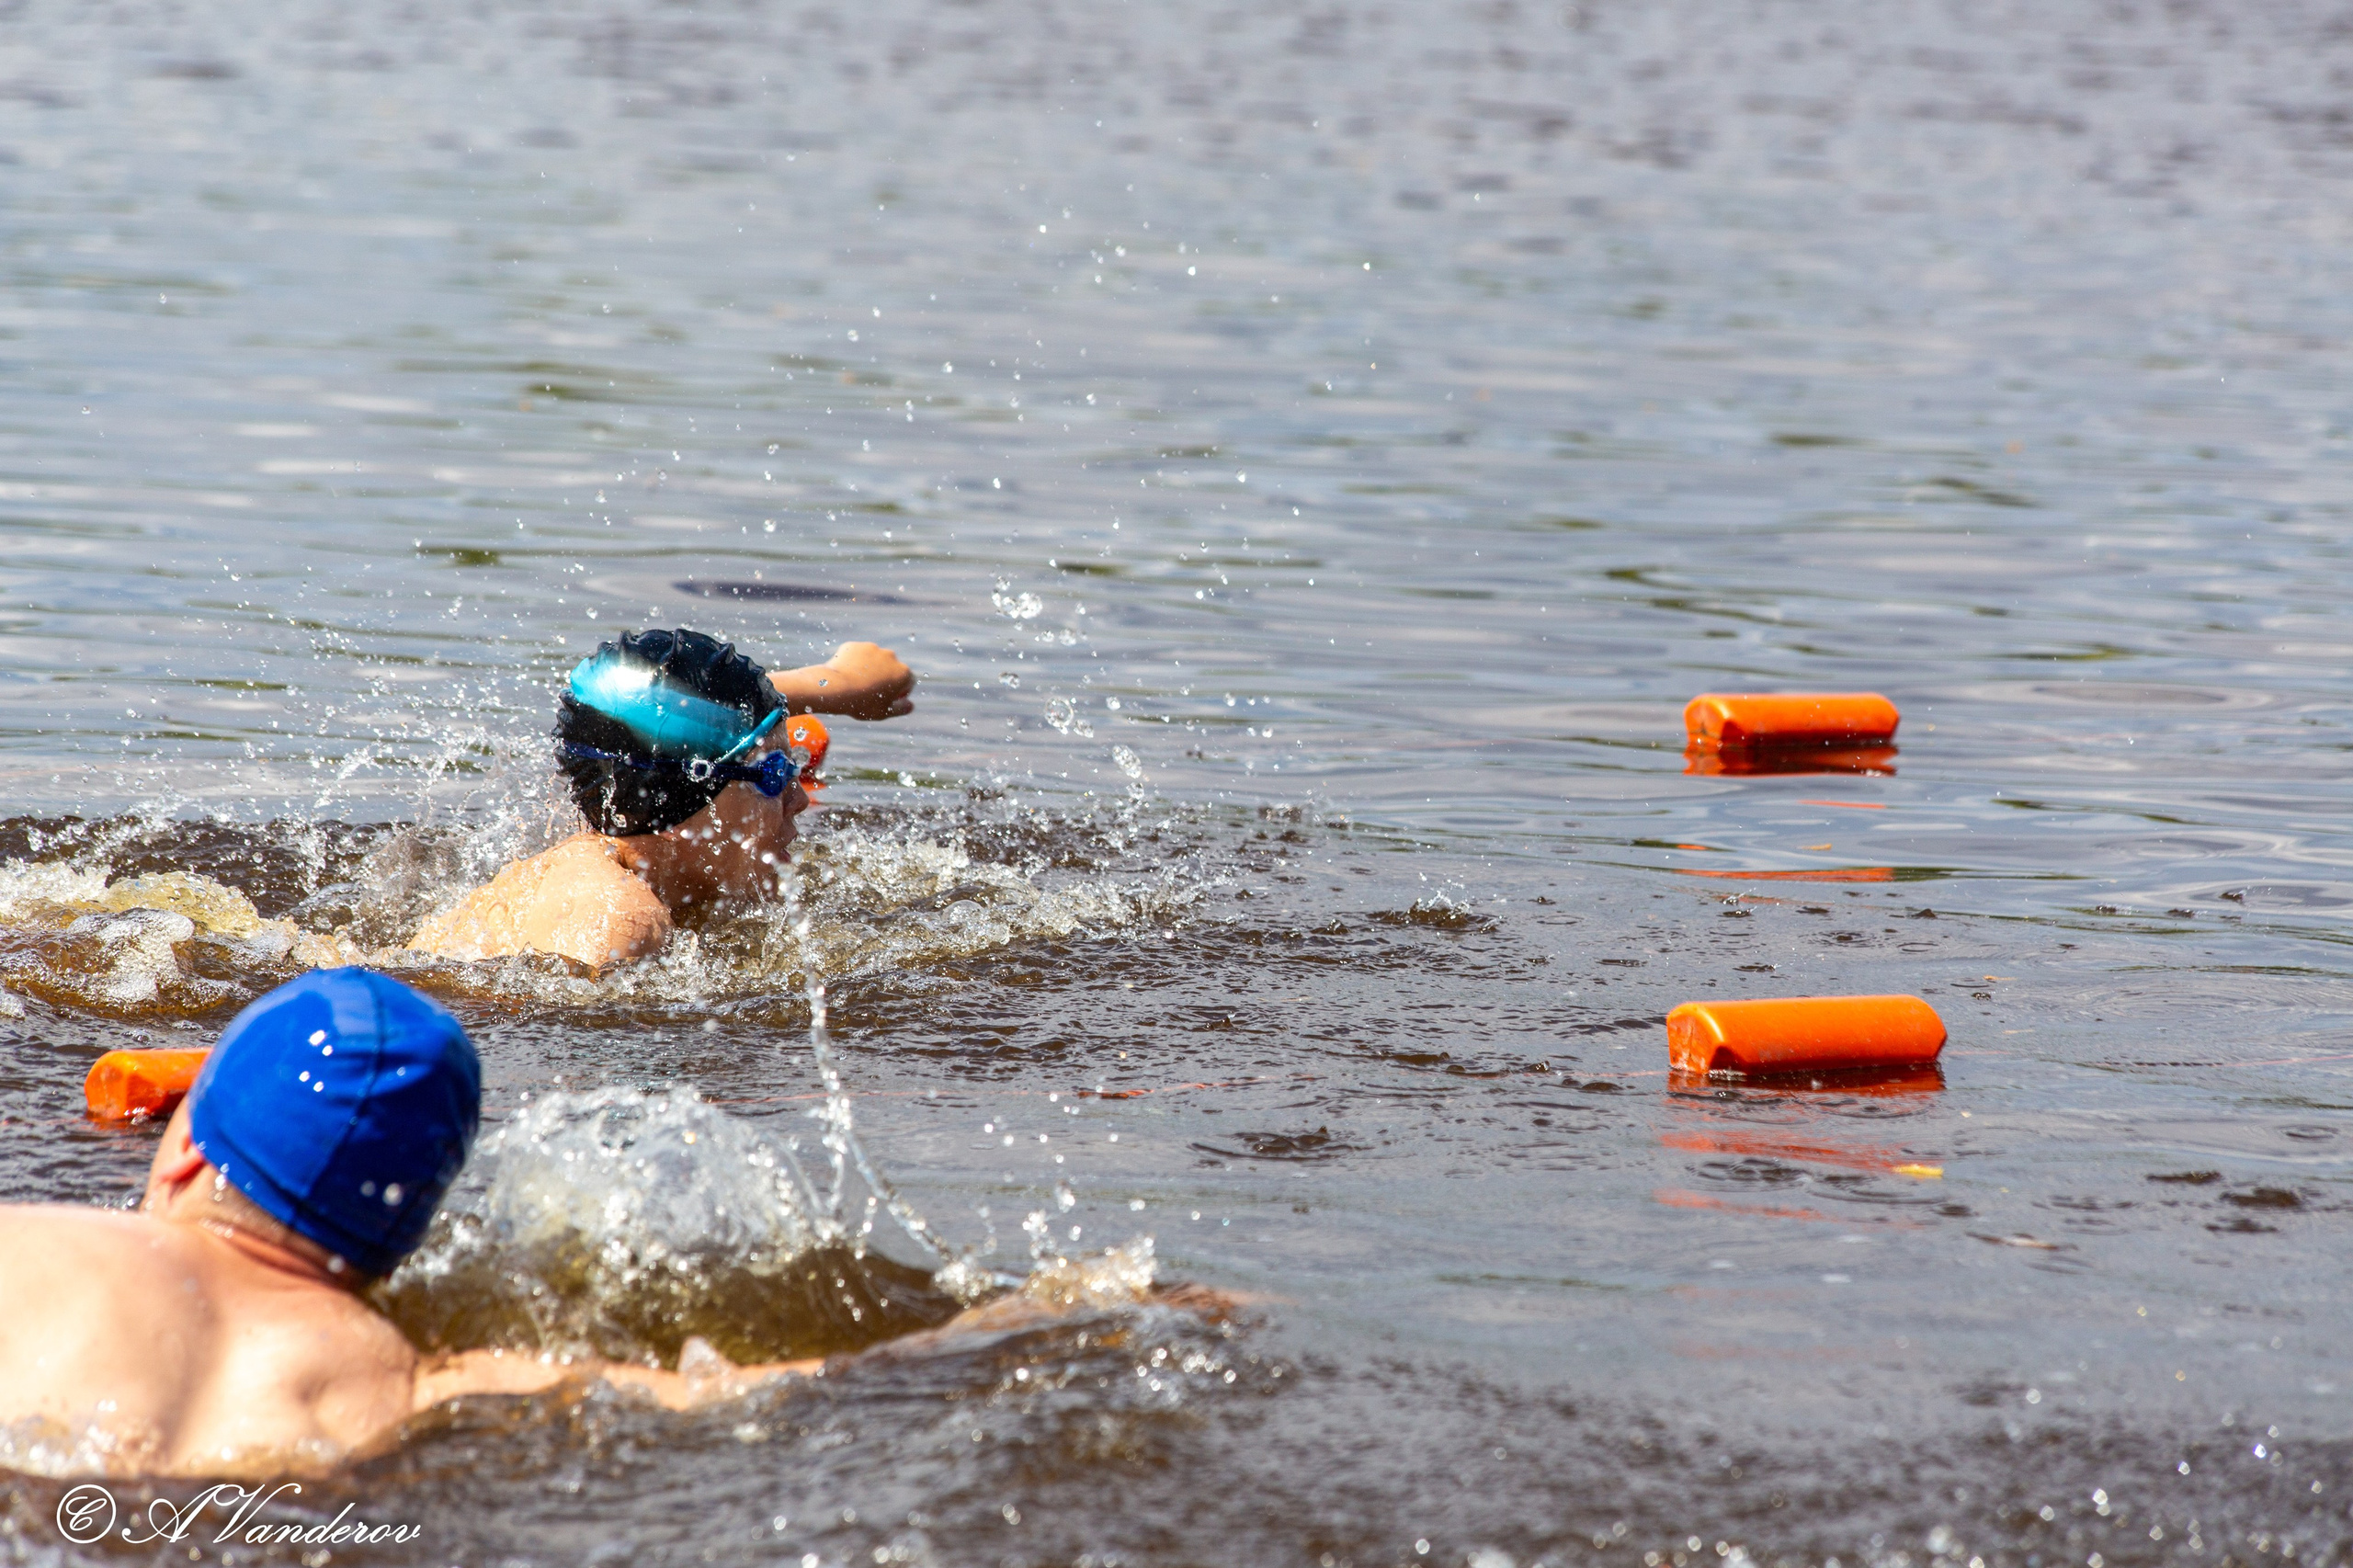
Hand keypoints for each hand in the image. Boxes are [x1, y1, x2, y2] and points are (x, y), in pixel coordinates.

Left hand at [772, 641, 915, 719]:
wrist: (835, 688)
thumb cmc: (862, 703)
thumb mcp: (885, 712)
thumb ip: (902, 708)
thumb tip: (910, 705)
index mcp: (903, 673)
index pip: (907, 682)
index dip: (897, 693)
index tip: (885, 700)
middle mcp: (891, 656)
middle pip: (890, 668)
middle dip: (884, 677)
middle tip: (869, 692)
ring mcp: (872, 648)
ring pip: (873, 660)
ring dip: (869, 669)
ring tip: (856, 684)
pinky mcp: (855, 646)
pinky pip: (856, 656)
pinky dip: (853, 663)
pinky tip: (846, 675)